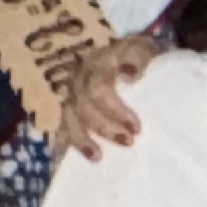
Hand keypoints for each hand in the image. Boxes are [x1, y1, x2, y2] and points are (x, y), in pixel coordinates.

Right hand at [55, 36, 159, 155]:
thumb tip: (129, 74)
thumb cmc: (136, 54)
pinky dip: (71, 142)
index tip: (136, 128)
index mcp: (98, 62)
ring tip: (97, 157)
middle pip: (83, 105)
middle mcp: (79, 76)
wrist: (121, 48)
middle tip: (128, 142)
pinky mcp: (66, 104)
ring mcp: (69, 90)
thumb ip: (138, 57)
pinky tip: (80, 158)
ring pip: (69, 116)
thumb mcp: (143, 48)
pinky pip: (62, 124)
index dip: (115, 111)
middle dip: (105, 127)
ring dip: (82, 138)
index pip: (98, 88)